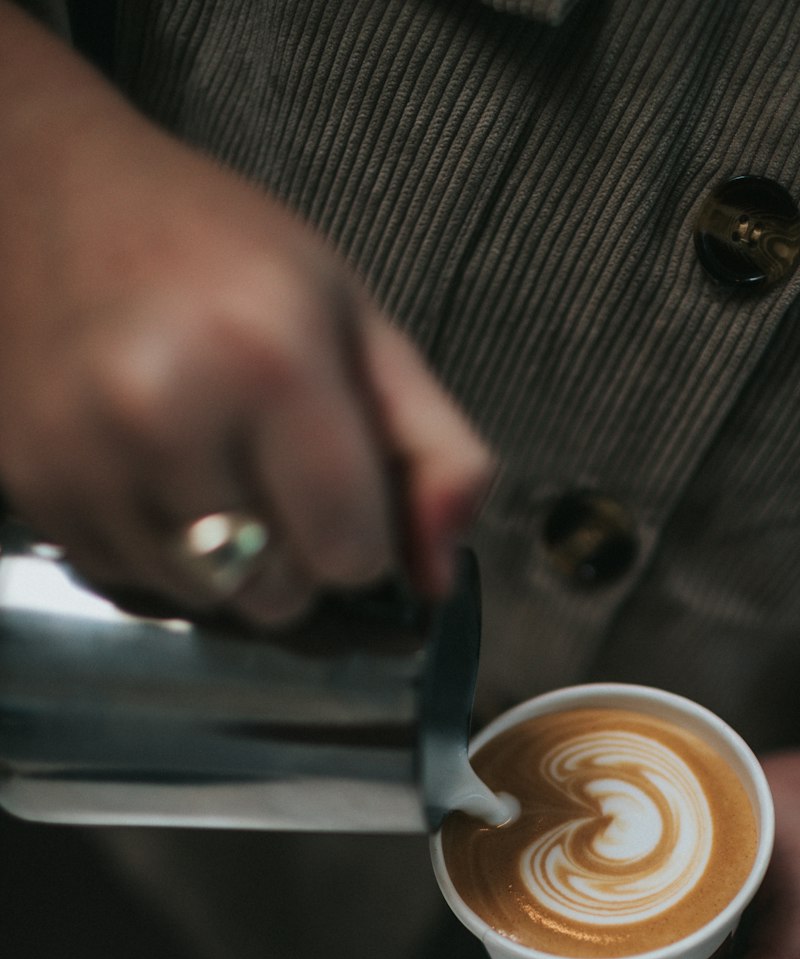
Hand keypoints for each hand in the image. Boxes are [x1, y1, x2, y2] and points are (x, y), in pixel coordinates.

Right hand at [0, 4, 492, 622]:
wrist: (44, 196)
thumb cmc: (215, 251)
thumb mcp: (356, 320)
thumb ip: (432, 447)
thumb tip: (441, 576)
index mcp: (269, 361)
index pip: (351, 555)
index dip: (359, 532)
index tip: (338, 482)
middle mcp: (167, 415)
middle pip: (277, 593)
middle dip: (294, 554)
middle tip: (269, 469)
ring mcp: (88, 458)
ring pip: (206, 601)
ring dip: (223, 561)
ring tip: (207, 463)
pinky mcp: (37, 491)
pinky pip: (133, 584)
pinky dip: (156, 551)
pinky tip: (149, 471)